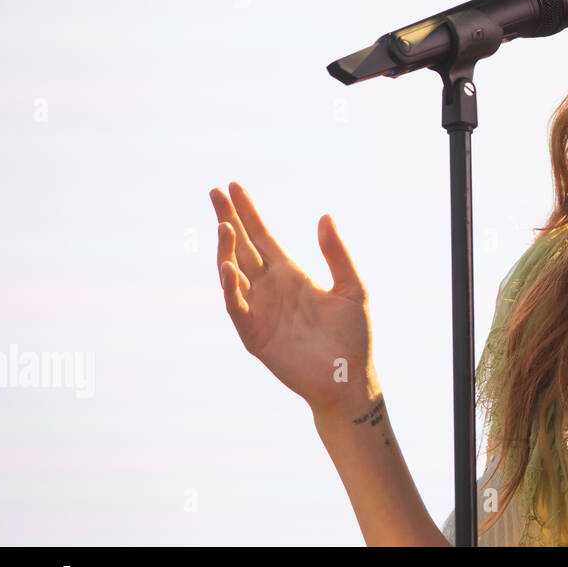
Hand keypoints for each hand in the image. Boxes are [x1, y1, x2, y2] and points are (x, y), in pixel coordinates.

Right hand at [209, 182, 378, 417]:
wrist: (348, 379)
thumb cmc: (352, 337)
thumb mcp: (352, 288)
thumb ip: (336, 254)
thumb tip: (325, 215)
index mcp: (291, 274)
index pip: (263, 236)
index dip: (248, 212)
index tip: (234, 187)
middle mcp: (270, 288)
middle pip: (242, 247)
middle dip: (228, 220)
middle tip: (214, 192)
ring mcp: (259, 310)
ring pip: (233, 274)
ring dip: (227, 251)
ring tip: (225, 226)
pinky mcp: (254, 335)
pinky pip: (237, 307)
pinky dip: (231, 289)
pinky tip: (229, 269)